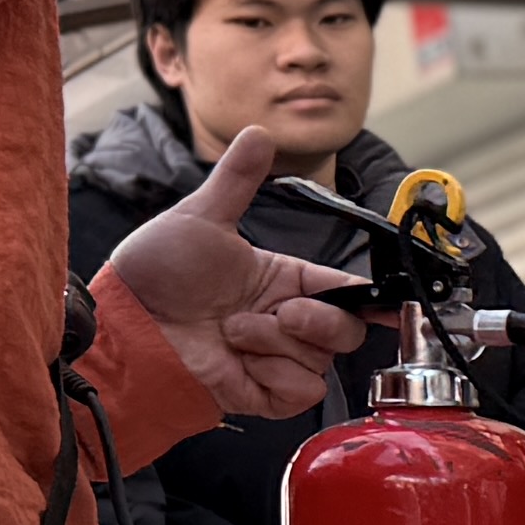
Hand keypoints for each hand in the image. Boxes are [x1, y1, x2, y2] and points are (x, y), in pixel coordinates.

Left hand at [102, 126, 368, 418]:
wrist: (126, 323)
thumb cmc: (156, 271)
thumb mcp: (200, 217)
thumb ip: (237, 179)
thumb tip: (259, 132)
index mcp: (284, 281)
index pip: (347, 292)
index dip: (377, 301)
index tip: (398, 308)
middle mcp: (285, 322)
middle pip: (345, 331)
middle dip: (316, 321)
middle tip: (280, 313)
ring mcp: (273, 359)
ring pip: (319, 361)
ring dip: (276, 345)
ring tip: (233, 334)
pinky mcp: (260, 392)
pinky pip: (301, 392)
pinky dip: (275, 377)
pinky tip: (240, 364)